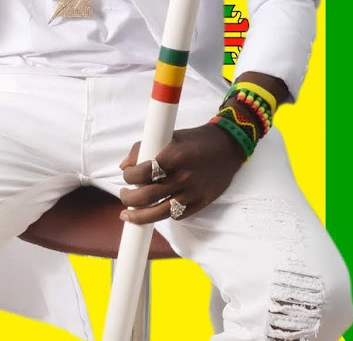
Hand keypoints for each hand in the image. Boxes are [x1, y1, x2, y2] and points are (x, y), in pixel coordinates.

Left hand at [118, 124, 245, 223]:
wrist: (229, 146)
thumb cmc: (196, 139)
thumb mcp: (170, 136)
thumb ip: (145, 148)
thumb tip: (124, 165)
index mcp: (175, 155)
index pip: (143, 172)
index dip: (129, 176)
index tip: (126, 175)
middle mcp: (184, 176)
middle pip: (148, 195)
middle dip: (129, 198)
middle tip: (124, 194)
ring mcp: (194, 192)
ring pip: (160, 212)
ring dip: (139, 216)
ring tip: (128, 213)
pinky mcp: (202, 202)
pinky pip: (177, 215)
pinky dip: (162, 215)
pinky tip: (153, 211)